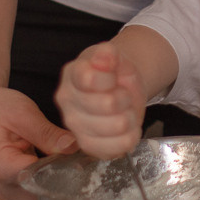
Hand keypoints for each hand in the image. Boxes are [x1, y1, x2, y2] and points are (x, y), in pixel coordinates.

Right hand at [0, 79, 77, 199]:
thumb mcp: (22, 112)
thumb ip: (47, 133)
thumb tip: (72, 147)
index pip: (36, 181)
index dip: (62, 177)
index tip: (84, 170)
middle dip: (66, 193)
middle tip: (92, 180)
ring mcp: (4, 192)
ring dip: (60, 197)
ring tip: (85, 180)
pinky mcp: (11, 191)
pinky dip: (51, 194)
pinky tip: (71, 181)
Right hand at [54, 43, 146, 159]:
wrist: (120, 89)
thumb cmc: (113, 73)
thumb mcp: (113, 55)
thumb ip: (108, 53)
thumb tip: (104, 57)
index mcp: (72, 76)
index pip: (89, 80)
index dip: (110, 79)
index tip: (114, 77)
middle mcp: (68, 104)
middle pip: (107, 104)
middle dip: (124, 97)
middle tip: (122, 94)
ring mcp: (76, 127)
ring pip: (117, 126)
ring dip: (129, 116)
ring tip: (124, 110)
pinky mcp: (89, 146)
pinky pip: (118, 146)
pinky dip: (130, 135)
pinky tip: (126, 127)